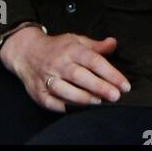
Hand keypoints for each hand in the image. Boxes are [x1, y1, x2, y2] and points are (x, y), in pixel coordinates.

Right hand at [0, 27, 129, 112]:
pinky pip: (52, 102)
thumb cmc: (56, 48)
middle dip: (100, 87)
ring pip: (66, 90)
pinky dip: (64, 106)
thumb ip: (96, 46)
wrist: (27, 52)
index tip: (124, 85)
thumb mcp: (76, 41)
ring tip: (99, 103)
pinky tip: (77, 109)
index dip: (110, 73)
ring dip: (83, 98)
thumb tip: (114, 43)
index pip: (93, 61)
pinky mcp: (39, 92)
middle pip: (81, 76)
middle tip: (115, 96)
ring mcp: (47, 78)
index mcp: (71, 49)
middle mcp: (59, 63)